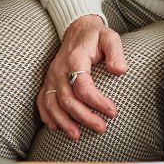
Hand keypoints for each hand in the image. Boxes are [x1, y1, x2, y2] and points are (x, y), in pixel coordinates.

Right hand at [37, 14, 128, 138]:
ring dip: (64, 121)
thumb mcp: (110, 37)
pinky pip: (42, 100)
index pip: (83, 86)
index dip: (97, 101)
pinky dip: (47, 115)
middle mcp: (59, 69)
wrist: (78, 28)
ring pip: (52, 104)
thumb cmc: (95, 35)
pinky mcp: (48, 81)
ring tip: (77, 135)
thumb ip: (116, 52)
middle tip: (101, 128)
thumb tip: (120, 70)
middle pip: (67, 99)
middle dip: (84, 117)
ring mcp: (51, 76)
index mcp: (75, 59)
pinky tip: (57, 127)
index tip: (113, 111)